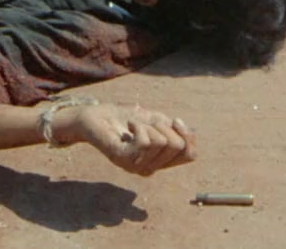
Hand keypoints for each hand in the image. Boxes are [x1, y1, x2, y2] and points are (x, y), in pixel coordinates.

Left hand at [68, 103, 197, 175]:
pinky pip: (145, 142)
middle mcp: (150, 168)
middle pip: (178, 146)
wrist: (95, 116)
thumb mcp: (157, 121)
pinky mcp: (122, 158)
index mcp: (160, 161)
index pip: (190, 155)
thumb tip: (188, 134)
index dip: (188, 135)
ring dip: (149, 125)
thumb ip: (174, 130)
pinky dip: (139, 126)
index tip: (175, 120)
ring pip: (162, 142)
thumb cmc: (125, 118)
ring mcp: (135, 166)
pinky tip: (129, 126)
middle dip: (165, 126)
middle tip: (146, 124)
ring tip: (134, 126)